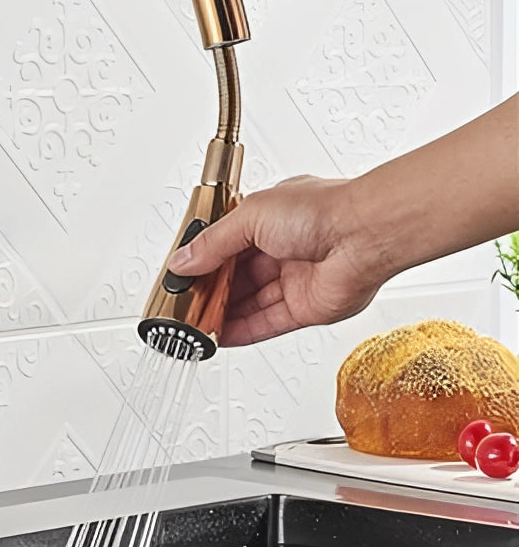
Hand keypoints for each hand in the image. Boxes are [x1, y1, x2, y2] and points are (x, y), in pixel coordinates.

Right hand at [167, 176, 384, 345]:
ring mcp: (294, 280)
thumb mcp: (249, 217)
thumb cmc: (320, 211)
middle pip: (236, 277)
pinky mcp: (306, 308)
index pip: (226, 244)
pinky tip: (222, 336)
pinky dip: (243, 331)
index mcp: (269, 219)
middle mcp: (282, 249)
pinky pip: (268, 324)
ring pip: (250, 303)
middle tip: (185, 303)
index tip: (183, 276)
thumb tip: (184, 260)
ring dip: (223, 314)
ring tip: (196, 323)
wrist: (363, 235)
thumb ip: (212, 243)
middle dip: (210, 290)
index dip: (204, 261)